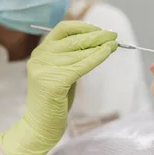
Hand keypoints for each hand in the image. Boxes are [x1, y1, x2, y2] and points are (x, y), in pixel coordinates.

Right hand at [0, 21, 117, 154]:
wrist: (39, 127)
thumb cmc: (53, 102)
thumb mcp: (60, 74)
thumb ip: (71, 58)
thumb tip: (96, 43)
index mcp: (40, 52)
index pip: (62, 29)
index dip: (83, 27)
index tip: (99, 30)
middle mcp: (40, 57)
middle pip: (73, 39)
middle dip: (96, 35)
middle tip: (113, 35)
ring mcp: (44, 69)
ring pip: (79, 52)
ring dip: (100, 46)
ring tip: (114, 44)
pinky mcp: (54, 82)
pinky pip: (81, 65)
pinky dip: (96, 57)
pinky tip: (107, 52)